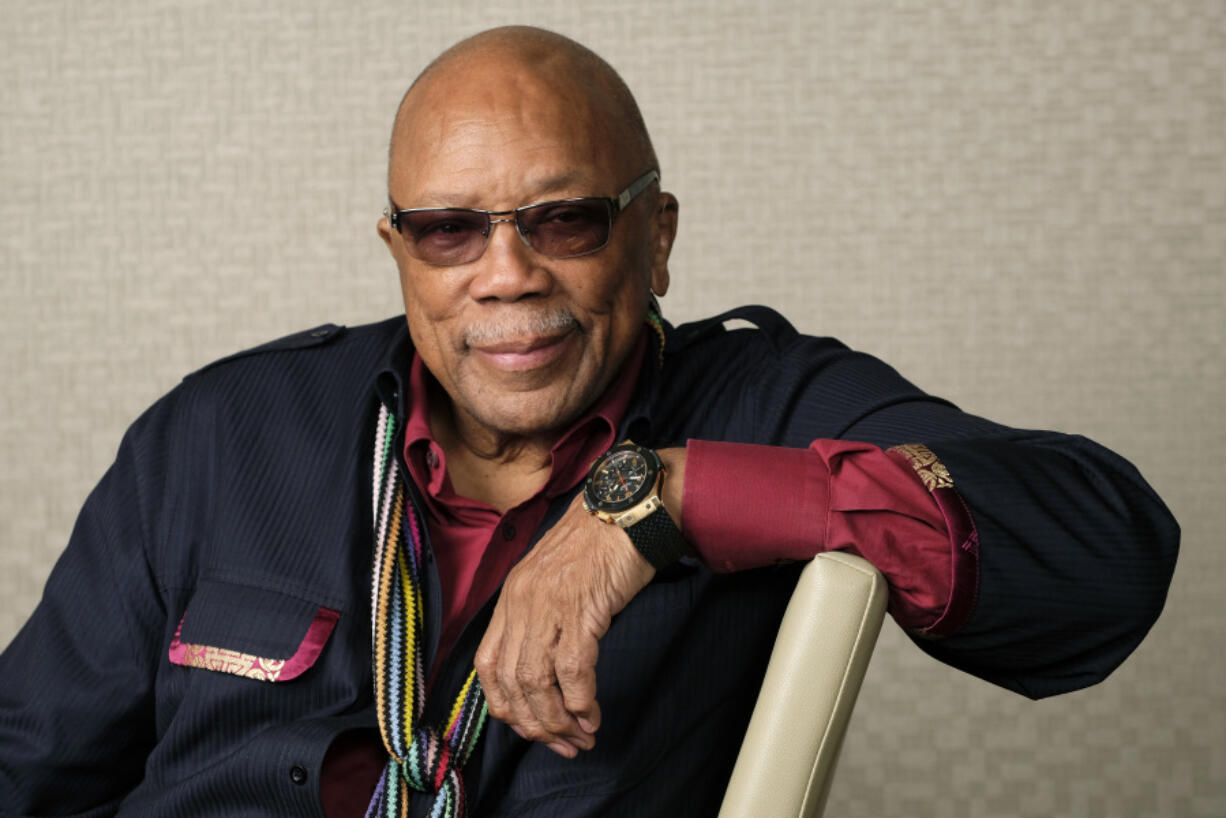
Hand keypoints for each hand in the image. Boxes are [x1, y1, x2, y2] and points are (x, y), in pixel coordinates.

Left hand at [474, 494, 654, 757]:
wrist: (628, 509)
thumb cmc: (599, 544)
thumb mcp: (554, 579)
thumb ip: (541, 615)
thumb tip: (545, 669)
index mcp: (511, 596)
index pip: (486, 665)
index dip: (505, 705)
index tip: (531, 726)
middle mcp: (521, 602)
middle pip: (510, 682)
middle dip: (534, 724)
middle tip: (561, 745)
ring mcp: (549, 605)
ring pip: (536, 682)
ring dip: (558, 720)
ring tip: (580, 737)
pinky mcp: (581, 608)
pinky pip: (572, 670)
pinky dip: (580, 701)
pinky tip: (591, 715)